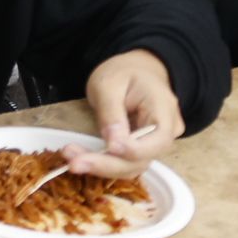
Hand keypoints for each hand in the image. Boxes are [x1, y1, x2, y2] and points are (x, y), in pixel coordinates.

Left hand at [69, 50, 182, 178]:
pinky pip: (126, 162)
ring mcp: (155, 144)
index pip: (157, 142)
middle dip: (107, 164)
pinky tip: (81, 158)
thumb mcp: (109, 83)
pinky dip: (104, 162)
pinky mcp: (141, 150)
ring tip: (71, 159)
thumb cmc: (123, 72)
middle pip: (142, 159)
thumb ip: (112, 112)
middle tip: (74, 163)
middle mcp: (166, 133)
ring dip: (102, 166)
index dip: (133, 151)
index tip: (107, 147)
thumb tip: (113, 145)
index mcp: (164, 111)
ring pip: (132, 165)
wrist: (135, 71)